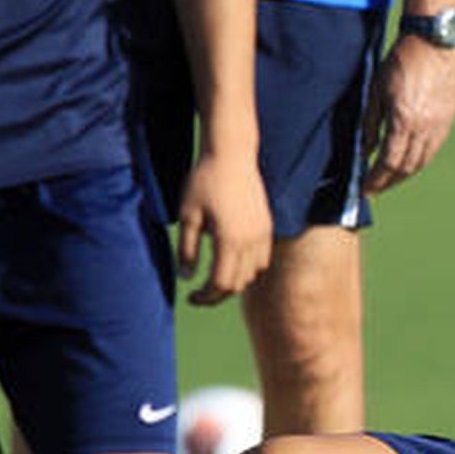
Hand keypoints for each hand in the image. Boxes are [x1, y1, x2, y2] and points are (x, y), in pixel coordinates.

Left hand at [178, 150, 271, 305]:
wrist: (232, 155)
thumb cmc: (204, 181)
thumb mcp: (188, 215)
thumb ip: (187, 249)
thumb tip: (186, 278)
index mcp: (229, 240)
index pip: (221, 283)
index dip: (205, 296)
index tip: (191, 298)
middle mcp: (250, 242)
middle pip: (238, 283)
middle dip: (218, 292)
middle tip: (200, 293)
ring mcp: (262, 235)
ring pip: (252, 274)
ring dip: (235, 280)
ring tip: (216, 275)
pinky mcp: (267, 227)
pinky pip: (262, 259)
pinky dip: (249, 267)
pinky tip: (233, 260)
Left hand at [362, 35, 454, 194]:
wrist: (432, 43)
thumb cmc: (400, 61)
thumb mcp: (375, 90)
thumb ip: (370, 123)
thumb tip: (365, 150)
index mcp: (404, 120)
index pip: (389, 162)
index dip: (376, 179)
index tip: (365, 188)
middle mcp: (424, 128)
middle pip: (406, 167)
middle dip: (389, 181)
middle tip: (375, 187)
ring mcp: (439, 125)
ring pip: (421, 162)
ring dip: (404, 174)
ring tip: (390, 178)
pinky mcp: (448, 120)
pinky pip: (432, 150)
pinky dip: (419, 161)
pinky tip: (408, 161)